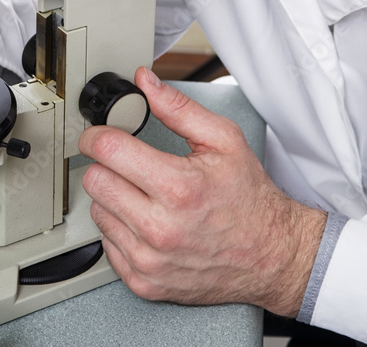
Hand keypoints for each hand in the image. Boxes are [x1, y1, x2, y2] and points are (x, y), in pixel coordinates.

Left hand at [78, 67, 326, 314]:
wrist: (271, 255)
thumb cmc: (249, 199)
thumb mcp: (224, 140)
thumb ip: (179, 108)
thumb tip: (145, 84)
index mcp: (179, 187)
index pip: (108, 151)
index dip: (96, 135)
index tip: (98, 135)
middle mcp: (160, 227)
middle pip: (95, 181)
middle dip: (107, 166)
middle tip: (127, 165)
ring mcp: (150, 259)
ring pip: (97, 213)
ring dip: (114, 199)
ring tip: (146, 196)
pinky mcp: (144, 282)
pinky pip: (107, 245)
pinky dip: (121, 231)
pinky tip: (146, 223)